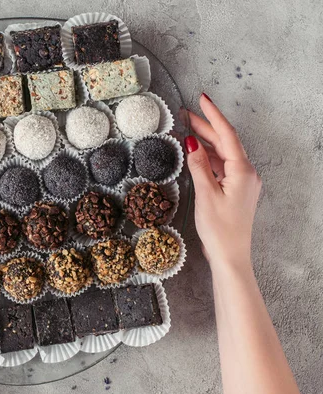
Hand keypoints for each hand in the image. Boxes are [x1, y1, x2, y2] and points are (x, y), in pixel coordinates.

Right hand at [183, 94, 261, 268]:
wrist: (230, 255)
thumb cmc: (219, 228)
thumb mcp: (206, 193)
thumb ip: (199, 165)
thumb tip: (192, 142)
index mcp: (242, 170)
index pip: (227, 135)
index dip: (213, 115)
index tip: (202, 100)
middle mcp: (246, 173)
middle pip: (225, 142)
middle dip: (206, 126)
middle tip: (186, 114)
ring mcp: (242, 182)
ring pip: (223, 154)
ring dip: (206, 142)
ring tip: (187, 130)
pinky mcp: (236, 190)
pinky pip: (222, 167)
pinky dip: (209, 158)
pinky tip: (196, 154)